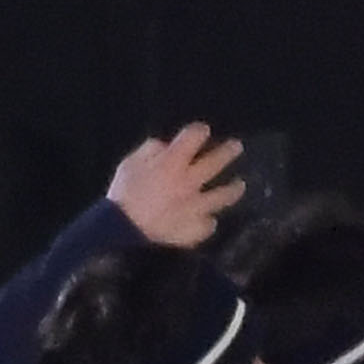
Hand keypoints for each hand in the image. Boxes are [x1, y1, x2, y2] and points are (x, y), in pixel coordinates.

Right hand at [108, 123, 250, 249]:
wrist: (124, 233)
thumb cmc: (124, 195)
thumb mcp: (130, 164)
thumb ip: (150, 151)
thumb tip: (166, 147)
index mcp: (172, 163)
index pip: (193, 138)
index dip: (199, 131)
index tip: (202, 131)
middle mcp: (189, 182)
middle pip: (215, 162)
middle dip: (229, 151)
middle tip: (237, 146)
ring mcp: (196, 207)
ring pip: (222, 196)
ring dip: (233, 189)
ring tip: (240, 185)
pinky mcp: (196, 229)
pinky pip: (208, 224)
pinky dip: (209, 220)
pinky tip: (209, 219)